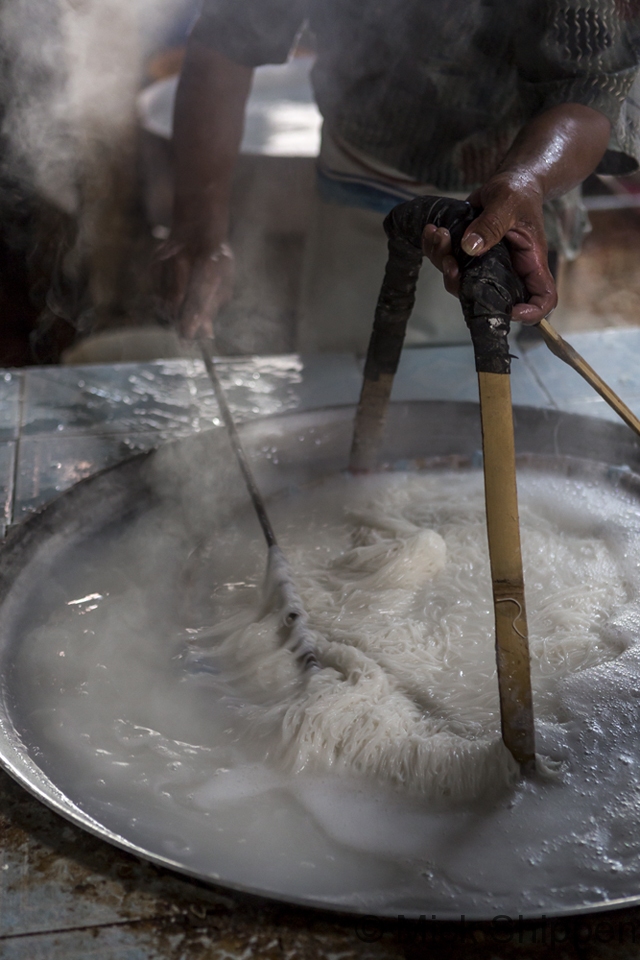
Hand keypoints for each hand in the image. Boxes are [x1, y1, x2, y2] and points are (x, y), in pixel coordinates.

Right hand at [155, 239, 234, 338]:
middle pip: (175, 304)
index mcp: (207, 269)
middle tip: (184, 336)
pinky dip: (163, 302)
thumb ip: (213, 307)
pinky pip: (155, 291)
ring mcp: (166, 262)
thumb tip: (206, 334)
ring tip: (181, 317)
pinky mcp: (154, 263)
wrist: (197, 227)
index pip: (195, 304)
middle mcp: (183, 264)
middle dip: (179, 323)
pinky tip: (173, 301)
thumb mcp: (224, 282)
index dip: (190, 325)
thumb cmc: (216, 259)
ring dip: (171, 314)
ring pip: (162, 300)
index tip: (188, 341)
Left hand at [422, 175, 555, 323]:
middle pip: (492, 300)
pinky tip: (432, 231)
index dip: (529, 313)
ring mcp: (487, 266)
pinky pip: (450, 264)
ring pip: (463, 284)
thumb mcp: (507, 202)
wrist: (506, 182)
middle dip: (463, 288)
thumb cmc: (517, 191)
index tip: (508, 309)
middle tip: (451, 265)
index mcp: (530, 262)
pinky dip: (436, 250)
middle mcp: (510, 271)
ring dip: (444, 264)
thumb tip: (471, 247)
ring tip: (439, 235)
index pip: (542, 299)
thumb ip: (491, 224)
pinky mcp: (470, 257)